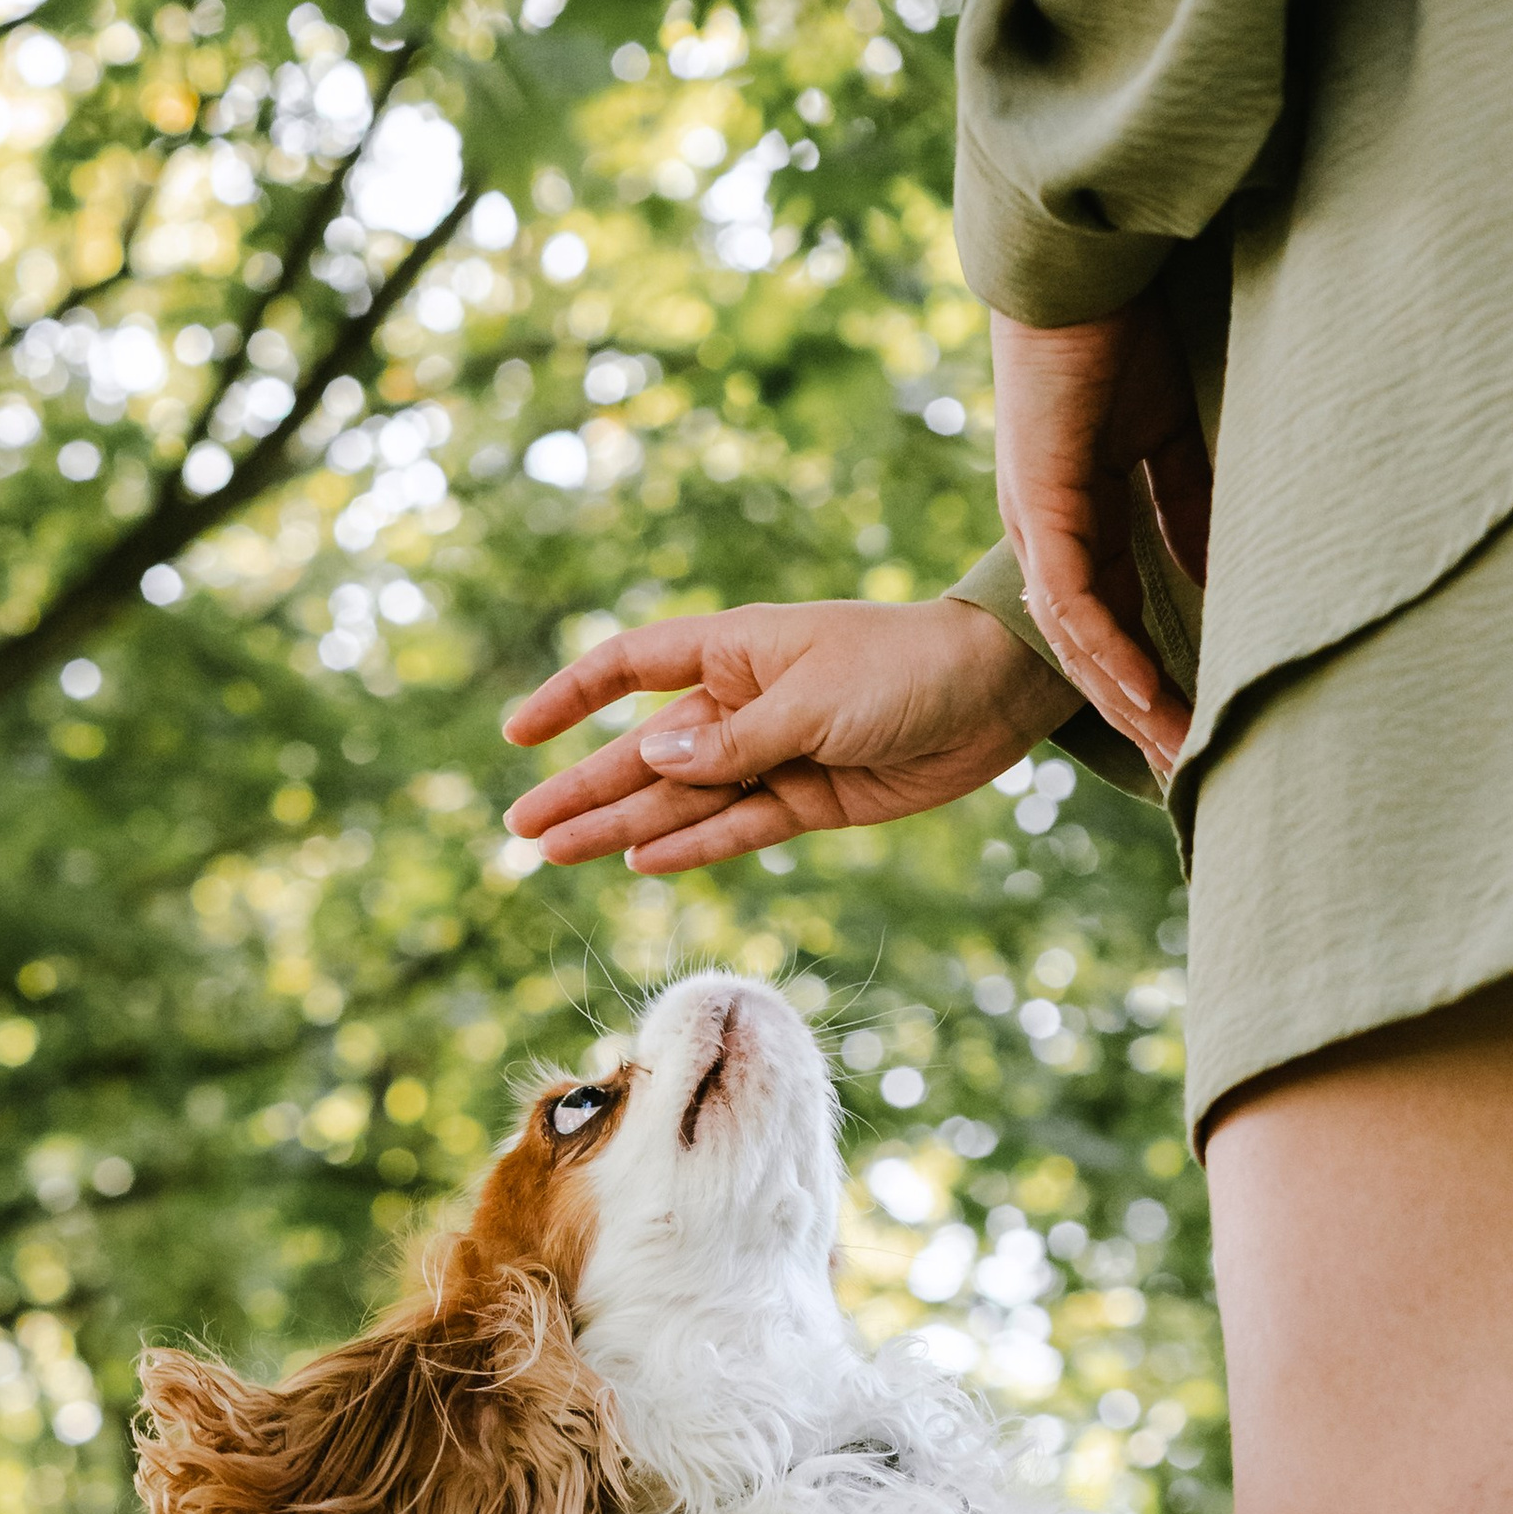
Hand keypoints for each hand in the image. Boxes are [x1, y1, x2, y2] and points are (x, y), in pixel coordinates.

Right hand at [501, 594, 1078, 876]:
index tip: (518, 733)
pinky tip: (640, 863)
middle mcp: (742, 704)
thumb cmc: (905, 668)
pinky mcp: (806, 801)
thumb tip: (652, 756)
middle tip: (520, 832)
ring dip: (621, 829)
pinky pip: (735, 829)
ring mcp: (771, 755)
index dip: (573, 697)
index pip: (631, 667)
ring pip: (681, 800)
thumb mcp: (812, 699)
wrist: (994, 695)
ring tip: (557, 857)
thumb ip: (732, 739)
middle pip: (643, 752)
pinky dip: (692, 847)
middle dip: (583, 789)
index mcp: (735, 650)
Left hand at [991, 302, 1207, 776]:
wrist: (1087, 253)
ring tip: (1172, 754)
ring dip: (1127, 700)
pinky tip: (1146, 698)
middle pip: (1090, 644)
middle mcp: (1046, 527)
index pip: (1115, 612)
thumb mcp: (1174, 430)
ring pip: (1078, 637)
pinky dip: (1110, 651)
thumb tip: (1217, 572)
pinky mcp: (1041, 501)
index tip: (1193, 720)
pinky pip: (1073, 599)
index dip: (1153, 669)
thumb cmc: (1131, 319)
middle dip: (1138, 710)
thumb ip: (1191, 503)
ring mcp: (1037, 519)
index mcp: (1076, 509)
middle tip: (1182, 769)